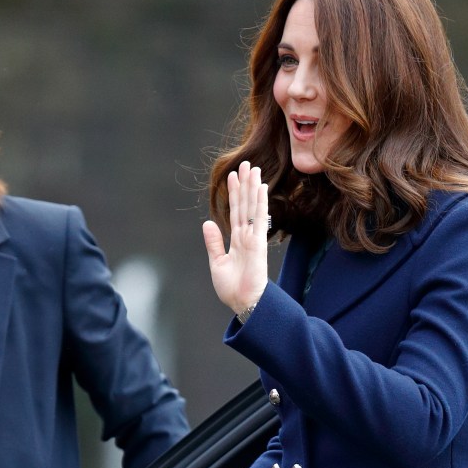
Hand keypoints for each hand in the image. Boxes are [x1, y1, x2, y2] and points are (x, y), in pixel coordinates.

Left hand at [202, 160, 269, 314]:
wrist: (243, 304)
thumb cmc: (232, 288)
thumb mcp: (217, 263)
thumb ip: (214, 243)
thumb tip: (207, 223)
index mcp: (236, 241)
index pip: (236, 212)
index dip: (234, 194)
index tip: (233, 177)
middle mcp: (246, 236)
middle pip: (245, 205)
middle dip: (245, 185)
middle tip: (245, 164)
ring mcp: (253, 239)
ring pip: (252, 207)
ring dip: (252, 188)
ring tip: (252, 169)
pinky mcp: (258, 244)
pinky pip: (259, 219)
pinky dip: (259, 203)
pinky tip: (260, 188)